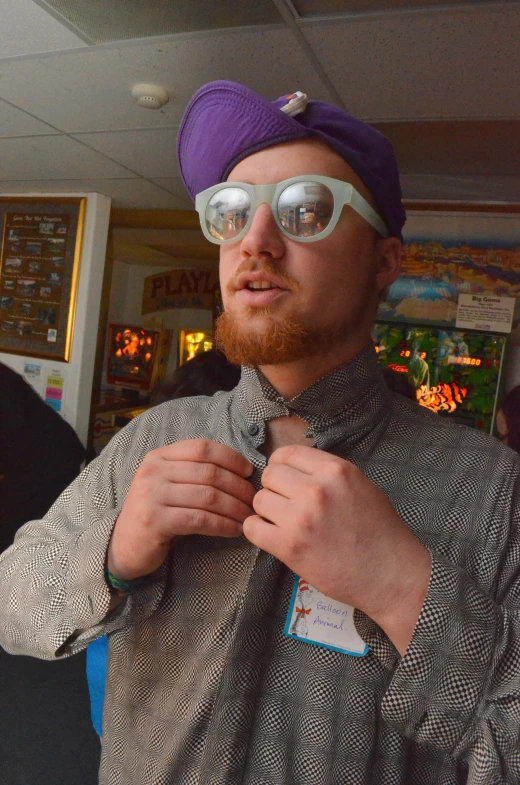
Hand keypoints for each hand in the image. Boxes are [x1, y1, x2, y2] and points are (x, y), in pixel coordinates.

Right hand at [108, 439, 254, 579]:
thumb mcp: (169, 483)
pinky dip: (223, 525)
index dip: (230, 457)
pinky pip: (199, 519)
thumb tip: (241, 471)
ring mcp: (152, 495)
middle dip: (238, 486)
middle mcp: (153, 471)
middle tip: (254, 500)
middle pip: (209, 472)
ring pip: (208, 496)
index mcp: (159, 456)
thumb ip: (194, 472)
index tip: (248, 471)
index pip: (202, 447)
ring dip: (235, 508)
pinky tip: (235, 530)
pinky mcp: (155, 521)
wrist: (125, 545)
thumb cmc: (157, 513)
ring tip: (249, 516)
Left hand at [243, 445, 430, 653]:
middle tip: (285, 503)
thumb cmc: (380, 531)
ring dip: (267, 510)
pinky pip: (252, 528)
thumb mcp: (361, 485)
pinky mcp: (289, 546)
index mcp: (335, 470)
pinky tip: (271, 535)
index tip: (284, 478)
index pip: (288, 453)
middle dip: (274, 488)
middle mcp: (315, 490)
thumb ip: (329, 474)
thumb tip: (298, 468)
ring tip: (282, 522)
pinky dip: (258, 531)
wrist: (390, 574)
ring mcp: (300, 518)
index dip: (281, 465)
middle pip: (270, 475)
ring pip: (259, 500)